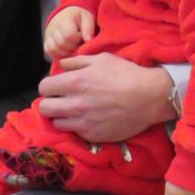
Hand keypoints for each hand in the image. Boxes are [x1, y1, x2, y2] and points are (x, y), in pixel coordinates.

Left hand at [36, 55, 172, 141]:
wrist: (151, 97)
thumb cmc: (127, 74)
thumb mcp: (102, 59)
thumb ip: (77, 61)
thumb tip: (62, 65)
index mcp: (74, 82)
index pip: (44, 87)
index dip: (50, 86)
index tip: (58, 86)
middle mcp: (74, 104)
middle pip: (44, 108)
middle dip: (51, 102)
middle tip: (63, 100)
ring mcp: (82, 122)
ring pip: (57, 123)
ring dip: (63, 116)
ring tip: (77, 111)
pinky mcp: (92, 136)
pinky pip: (75, 132)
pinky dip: (79, 126)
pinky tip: (91, 118)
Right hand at [43, 7, 95, 59]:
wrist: (67, 16)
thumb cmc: (80, 18)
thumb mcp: (88, 18)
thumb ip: (88, 28)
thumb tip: (87, 40)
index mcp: (64, 19)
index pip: (69, 36)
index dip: (78, 39)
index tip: (82, 36)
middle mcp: (52, 27)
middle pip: (62, 44)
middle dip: (74, 47)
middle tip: (79, 42)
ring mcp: (47, 35)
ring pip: (54, 50)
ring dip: (67, 52)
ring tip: (74, 46)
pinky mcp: (46, 43)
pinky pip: (50, 52)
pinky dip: (59, 54)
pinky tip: (68, 50)